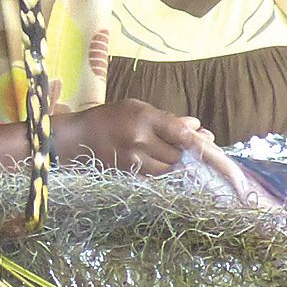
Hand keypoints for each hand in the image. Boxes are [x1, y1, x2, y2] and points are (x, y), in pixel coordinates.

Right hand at [54, 99, 205, 174]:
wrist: (76, 139)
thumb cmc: (107, 118)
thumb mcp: (135, 108)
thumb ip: (166, 118)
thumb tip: (196, 127)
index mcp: (144, 118)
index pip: (181, 133)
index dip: (200, 141)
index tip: (211, 143)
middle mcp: (140, 141)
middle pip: (178, 154)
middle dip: (187, 153)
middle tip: (189, 148)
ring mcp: (134, 161)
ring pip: (169, 169)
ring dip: (175, 164)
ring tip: (169, 155)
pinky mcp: (129, 175)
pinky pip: (156, 178)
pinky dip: (163, 173)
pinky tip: (159, 165)